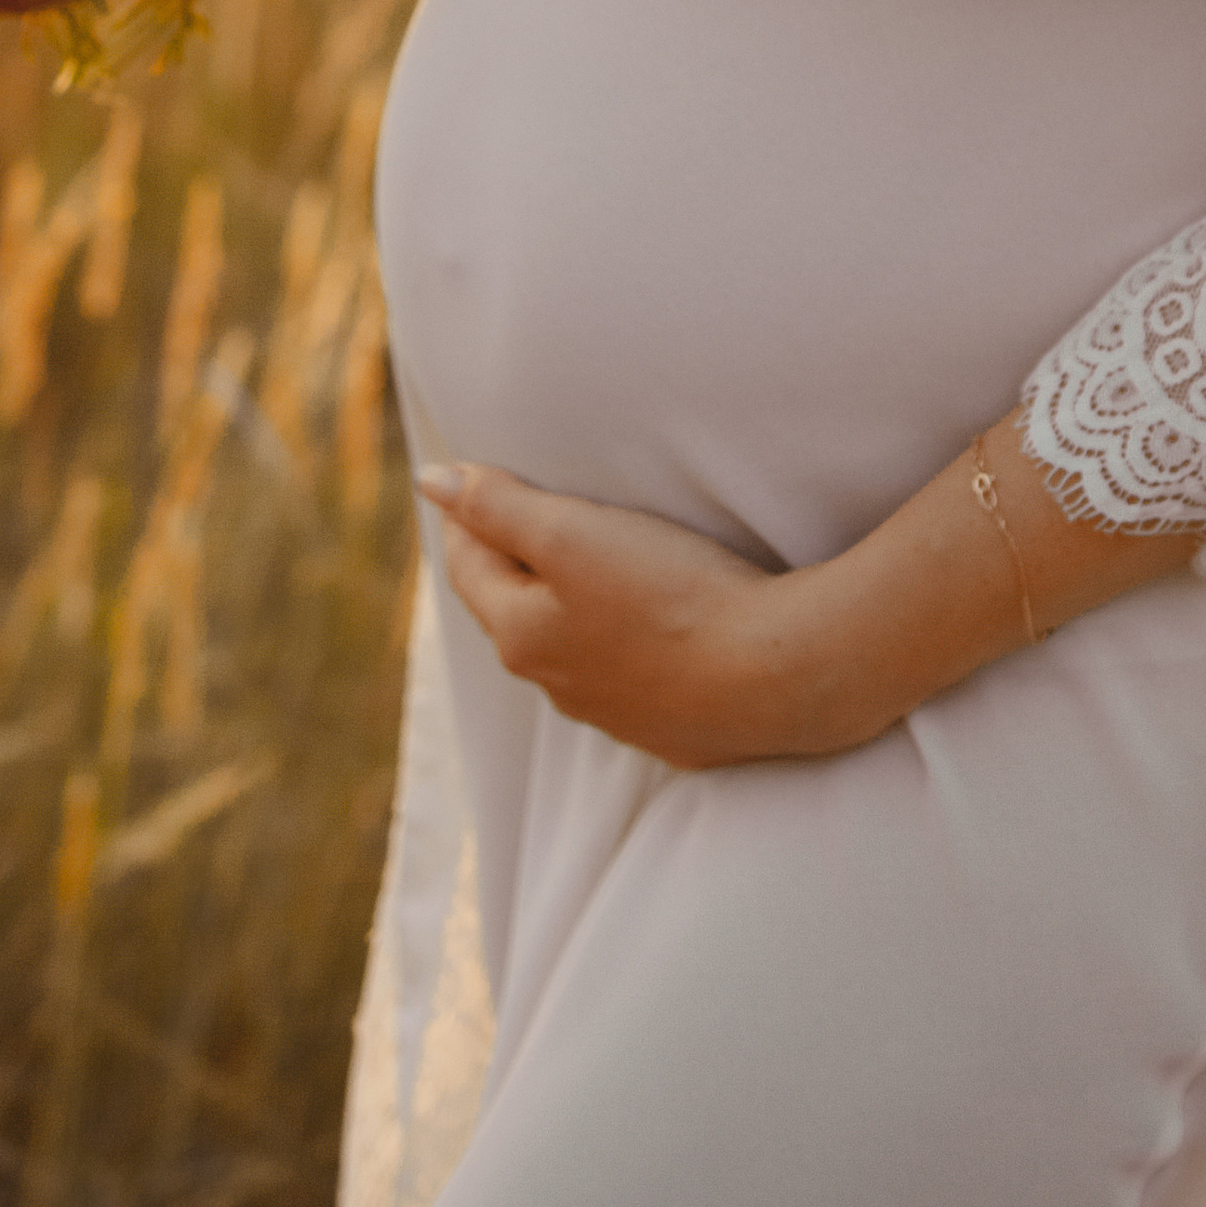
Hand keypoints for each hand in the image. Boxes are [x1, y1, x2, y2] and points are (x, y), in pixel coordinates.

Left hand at [416, 463, 854, 769]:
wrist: (776, 675)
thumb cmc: (671, 595)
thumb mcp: (572, 535)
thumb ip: (497, 507)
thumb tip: (429, 482)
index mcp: (522, 637)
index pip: (468, 566)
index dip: (467, 516)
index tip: (476, 480)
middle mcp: (557, 685)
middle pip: (516, 609)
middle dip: (513, 561)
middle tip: (525, 513)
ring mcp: (615, 713)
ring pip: (571, 646)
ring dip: (570, 604)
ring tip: (591, 561)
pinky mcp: (670, 726)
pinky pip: (628, 675)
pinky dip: (623, 641)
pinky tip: (650, 624)